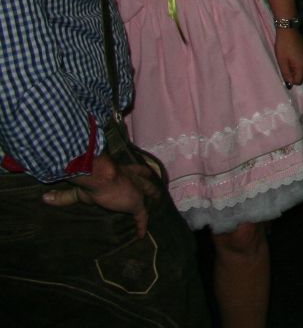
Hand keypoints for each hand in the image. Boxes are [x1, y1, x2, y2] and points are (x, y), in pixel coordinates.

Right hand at [41, 152, 157, 238]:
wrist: (100, 175)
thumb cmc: (90, 178)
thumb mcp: (78, 188)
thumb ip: (64, 196)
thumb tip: (45, 199)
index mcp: (121, 170)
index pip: (136, 169)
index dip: (141, 172)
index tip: (148, 173)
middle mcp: (132, 177)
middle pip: (146, 179)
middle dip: (151, 184)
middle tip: (157, 190)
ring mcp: (136, 190)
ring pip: (149, 193)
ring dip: (153, 198)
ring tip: (157, 204)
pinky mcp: (136, 203)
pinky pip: (142, 216)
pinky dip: (141, 225)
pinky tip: (142, 234)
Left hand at [275, 27, 302, 85]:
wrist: (289, 30)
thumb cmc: (283, 46)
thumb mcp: (282, 61)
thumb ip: (286, 74)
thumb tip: (290, 84)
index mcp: (302, 66)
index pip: (299, 81)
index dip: (291, 80)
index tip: (284, 73)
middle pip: (302, 76)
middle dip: (293, 75)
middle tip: (285, 66)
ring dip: (295, 69)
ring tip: (288, 60)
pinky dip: (298, 63)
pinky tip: (292, 56)